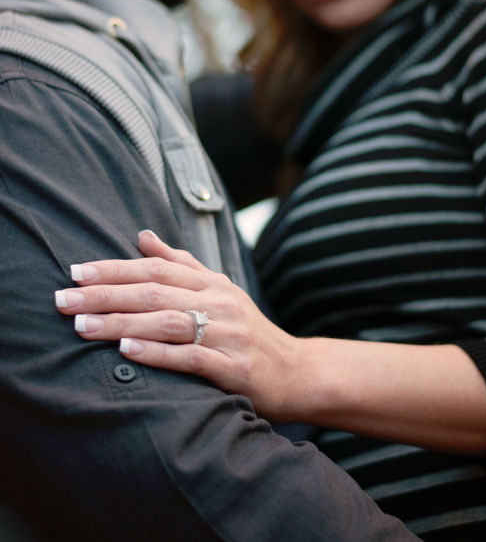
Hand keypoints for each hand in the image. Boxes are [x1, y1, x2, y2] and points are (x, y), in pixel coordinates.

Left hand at [55, 231, 301, 419]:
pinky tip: (128, 350)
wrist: (296, 371)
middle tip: (64, 299)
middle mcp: (219, 302)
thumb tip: (143, 237)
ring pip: (167, 321)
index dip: (114, 268)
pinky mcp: (233, 367)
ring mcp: (227, 334)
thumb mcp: (219, 290)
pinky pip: (190, 357)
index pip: (156, 268)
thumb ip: (182, 263)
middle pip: (155, 292)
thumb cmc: (248, 331)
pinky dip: (157, 352)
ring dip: (121, 322)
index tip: (76, 271)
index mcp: (211, 282)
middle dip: (105, 294)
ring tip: (82, 324)